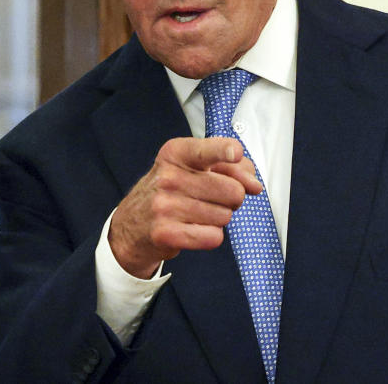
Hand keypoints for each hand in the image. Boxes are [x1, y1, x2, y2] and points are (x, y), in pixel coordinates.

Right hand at [107, 136, 262, 277]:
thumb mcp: (193, 168)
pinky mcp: (166, 233)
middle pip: (232, 191)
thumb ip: (231, 168)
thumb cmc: (171, 191)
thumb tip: (254, 186)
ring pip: (225, 216)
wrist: (133, 223)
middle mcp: (169, 177)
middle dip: (231, 199)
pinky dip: (210, 236)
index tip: (235, 153)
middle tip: (211, 198)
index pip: (207, 150)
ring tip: (196, 213)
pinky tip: (193, 229)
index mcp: (175, 154)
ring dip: (218, 219)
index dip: (226, 151)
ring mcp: (165, 205)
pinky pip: (214, 237)